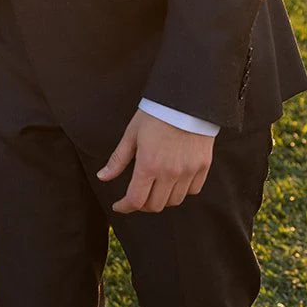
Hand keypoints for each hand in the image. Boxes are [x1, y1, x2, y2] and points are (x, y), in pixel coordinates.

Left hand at [97, 108, 213, 212]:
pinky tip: (174, 181)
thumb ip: (118, 159)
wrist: (187, 99)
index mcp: (148, 165)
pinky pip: (192, 190)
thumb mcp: (131, 135)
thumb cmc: (156, 114)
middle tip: (136, 195)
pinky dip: (182, 191)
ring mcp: (188, 171)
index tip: (119, 205)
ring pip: (174, 201)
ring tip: (155, 187)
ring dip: (162, 199)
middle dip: (142, 204)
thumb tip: (102, 177)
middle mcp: (170, 173)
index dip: (125, 207)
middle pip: (155, 205)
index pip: (136, 200)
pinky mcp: (203, 166)